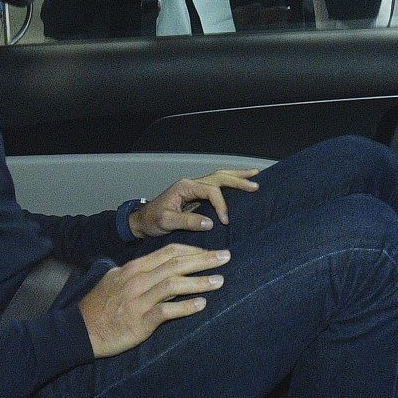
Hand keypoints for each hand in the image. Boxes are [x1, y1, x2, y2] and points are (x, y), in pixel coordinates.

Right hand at [78, 243, 230, 357]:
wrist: (81, 330)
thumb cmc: (99, 306)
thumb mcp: (115, 280)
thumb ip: (135, 272)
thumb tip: (153, 267)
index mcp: (134, 268)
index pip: (168, 252)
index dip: (192, 250)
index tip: (210, 250)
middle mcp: (138, 280)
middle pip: (176, 264)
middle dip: (204, 259)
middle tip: (226, 257)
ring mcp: (139, 300)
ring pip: (174, 285)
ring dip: (200, 281)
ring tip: (220, 280)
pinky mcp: (140, 321)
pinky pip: (167, 311)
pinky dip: (186, 307)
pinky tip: (202, 305)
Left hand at [129, 168, 259, 238]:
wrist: (142, 221)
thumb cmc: (151, 221)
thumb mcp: (166, 222)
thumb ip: (187, 221)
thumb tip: (211, 223)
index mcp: (184, 187)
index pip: (210, 191)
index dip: (221, 205)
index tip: (225, 222)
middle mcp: (191, 184)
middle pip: (219, 178)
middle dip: (238, 180)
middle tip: (255, 185)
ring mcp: (194, 188)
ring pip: (219, 178)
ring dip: (237, 176)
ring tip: (255, 175)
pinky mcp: (196, 195)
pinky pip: (217, 186)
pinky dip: (230, 183)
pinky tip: (240, 184)